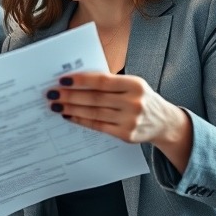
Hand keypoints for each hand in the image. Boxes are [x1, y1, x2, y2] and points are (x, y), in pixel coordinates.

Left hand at [47, 71, 191, 171]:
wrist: (164, 122)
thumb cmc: (141, 98)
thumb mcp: (132, 85)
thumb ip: (110, 83)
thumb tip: (76, 81)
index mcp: (135, 84)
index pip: (102, 81)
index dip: (81, 80)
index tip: (62, 80)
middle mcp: (134, 102)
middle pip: (95, 98)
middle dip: (70, 96)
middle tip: (52, 94)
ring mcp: (130, 120)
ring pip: (94, 113)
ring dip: (71, 109)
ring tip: (56, 105)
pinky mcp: (126, 135)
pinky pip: (98, 126)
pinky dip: (81, 120)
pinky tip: (69, 116)